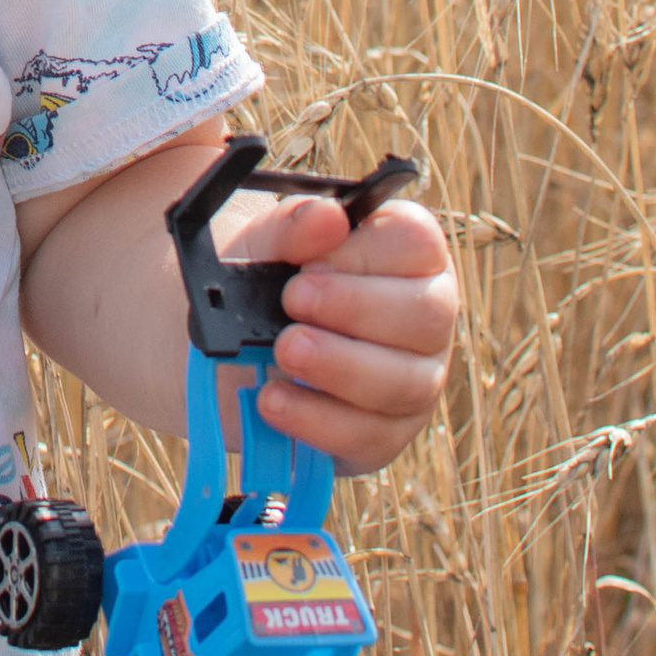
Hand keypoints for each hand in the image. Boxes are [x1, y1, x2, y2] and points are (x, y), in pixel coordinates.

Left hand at [234, 192, 458, 476]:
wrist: (227, 347)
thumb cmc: (261, 278)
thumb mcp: (261, 243)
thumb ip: (289, 226)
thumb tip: (327, 218)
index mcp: (405, 252)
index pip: (418, 242)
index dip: (364, 251)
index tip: (309, 261)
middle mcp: (425, 316)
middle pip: (428, 314)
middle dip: (355, 307)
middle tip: (293, 301)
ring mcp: (414, 381)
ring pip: (406, 382)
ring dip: (339, 365)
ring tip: (285, 350)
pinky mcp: (385, 436)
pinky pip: (369, 437)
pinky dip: (316, 419)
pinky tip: (273, 399)